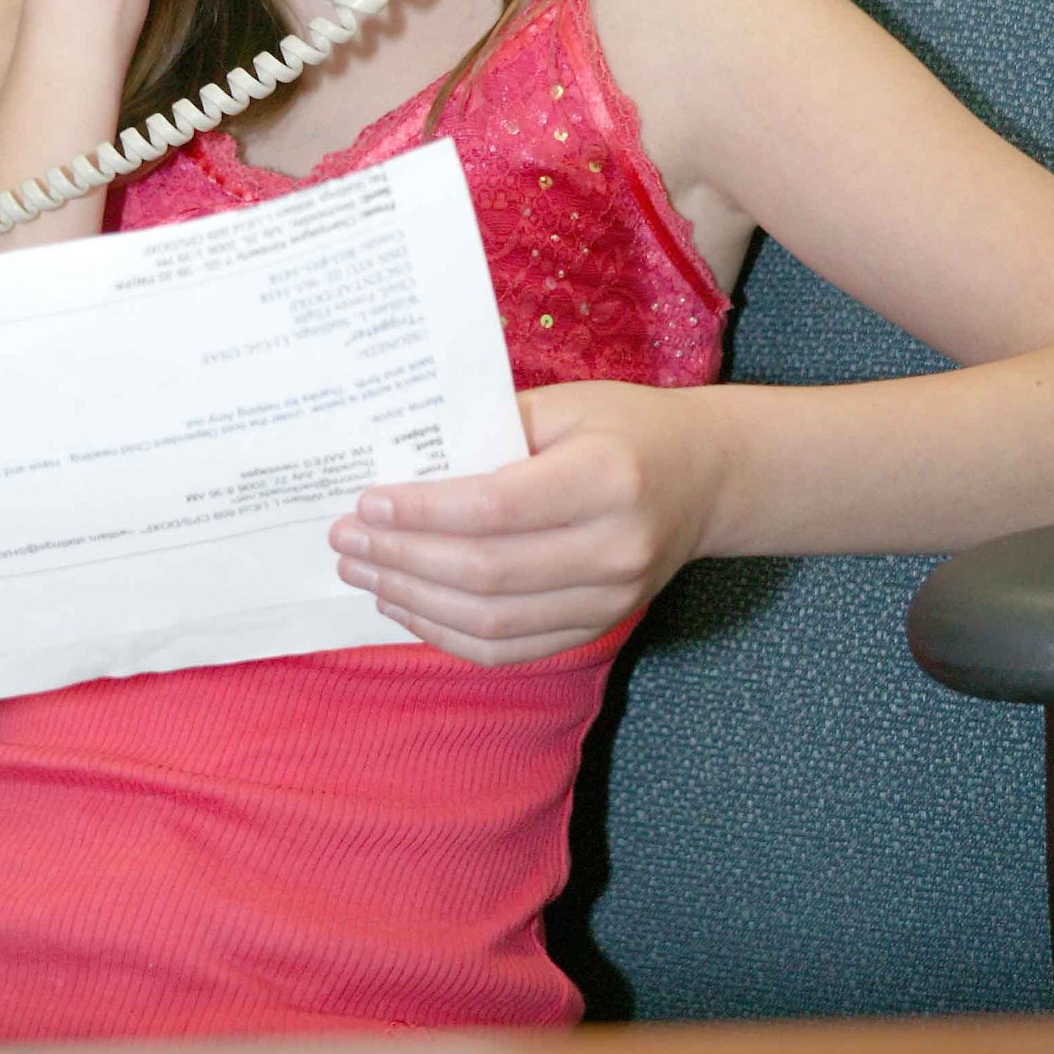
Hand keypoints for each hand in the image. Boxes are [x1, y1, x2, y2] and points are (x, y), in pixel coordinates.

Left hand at [327, 381, 723, 665]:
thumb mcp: (567, 404)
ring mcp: (611, 598)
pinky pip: (511, 649)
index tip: (367, 503)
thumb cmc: (626, 426)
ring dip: (414, 601)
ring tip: (363, 574)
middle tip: (345, 541)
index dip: (424, 512)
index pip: (496, 508)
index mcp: (608, 477)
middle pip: (486, 572)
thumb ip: (492, 430)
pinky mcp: (600, 626)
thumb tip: (405, 462)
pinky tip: (407, 607)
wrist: (707, 476)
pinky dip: (449, 636)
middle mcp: (615, 546)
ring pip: (493, 621)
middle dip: (402, 558)